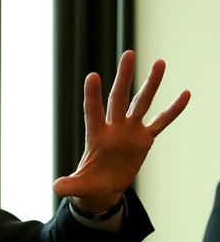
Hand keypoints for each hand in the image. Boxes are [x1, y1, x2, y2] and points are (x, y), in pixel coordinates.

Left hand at [53, 50, 190, 212]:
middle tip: (129, 53)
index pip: (93, 111)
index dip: (92, 95)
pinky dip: (173, 110)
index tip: (92, 76)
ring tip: (160, 63)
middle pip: (119, 97)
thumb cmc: (88, 184)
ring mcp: (129, 131)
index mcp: (96, 135)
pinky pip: (160, 122)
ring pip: (142, 103)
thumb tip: (57, 188)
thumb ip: (71, 185)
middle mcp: (113, 127)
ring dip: (151, 84)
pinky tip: (184, 94)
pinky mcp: (144, 139)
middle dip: (124, 76)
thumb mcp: (80, 186)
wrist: (103, 187)